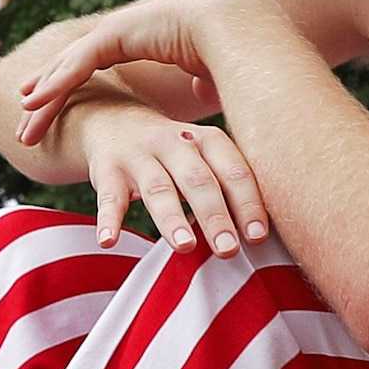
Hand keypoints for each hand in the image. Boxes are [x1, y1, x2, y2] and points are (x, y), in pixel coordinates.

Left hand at [4, 0, 249, 140]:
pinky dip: (54, 83)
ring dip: (44, 91)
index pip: (95, 66)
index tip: (53, 106)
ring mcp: (117, 29)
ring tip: (23, 114)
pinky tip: (34, 101)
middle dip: (49, 92)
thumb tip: (200, 91)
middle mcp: (123, 32)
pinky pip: (78, 64)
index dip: (71, 86)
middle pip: (74, 66)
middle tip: (28, 118)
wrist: (239, 23)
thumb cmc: (230, 48)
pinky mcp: (117, 33)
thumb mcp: (207, 74)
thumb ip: (197, 82)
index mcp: (140, 40)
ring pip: (69, 66)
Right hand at [70, 100, 272, 254]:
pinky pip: (107, 196)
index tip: (259, 236)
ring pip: (158, 188)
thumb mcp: (202, 156)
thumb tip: (261, 238)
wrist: (110, 118)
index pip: (233, 171)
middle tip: (228, 250)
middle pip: (198, 179)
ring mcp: (139, 154)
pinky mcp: (106, 168)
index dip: (247, 203)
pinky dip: (108, 219)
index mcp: (207, 140)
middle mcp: (175, 142)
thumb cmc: (172, 152)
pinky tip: (108, 241)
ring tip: (184, 246)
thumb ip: (227, 187)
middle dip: (214, 215)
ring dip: (171, 218)